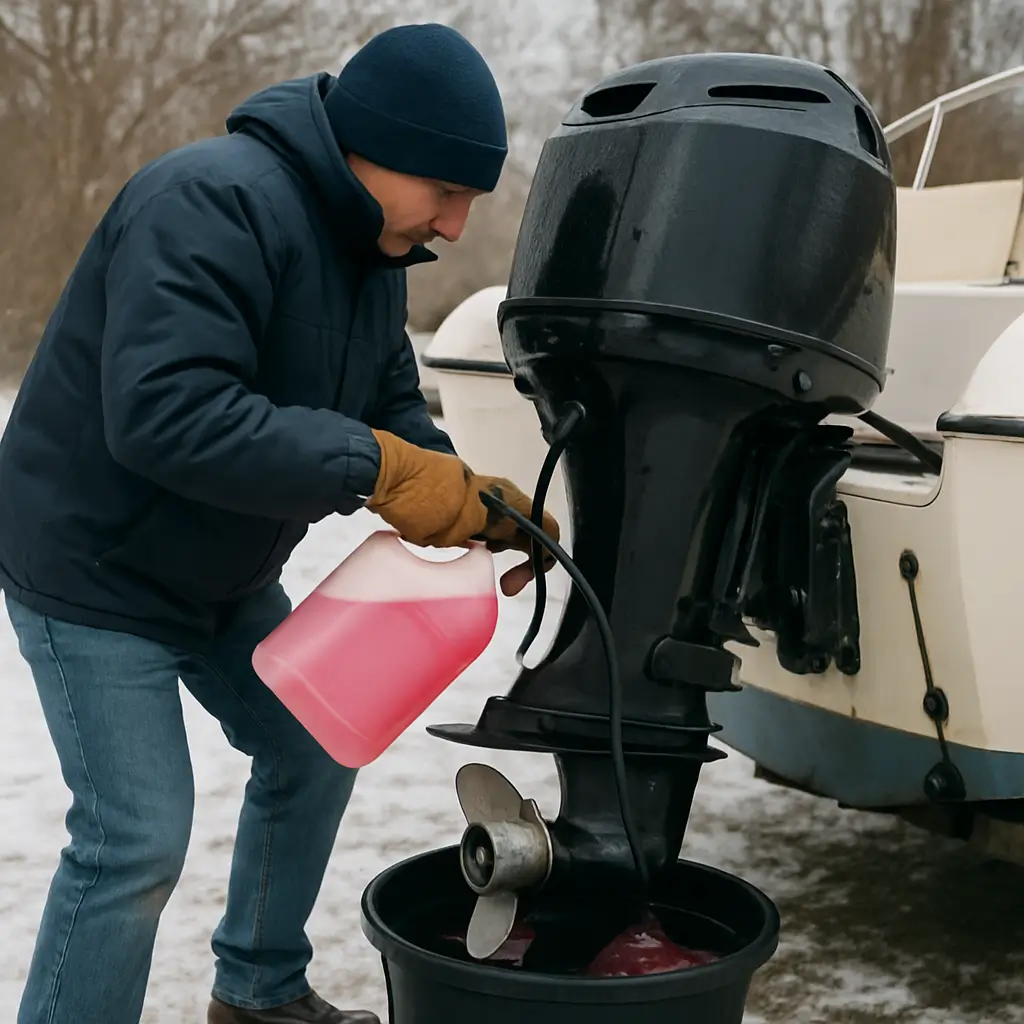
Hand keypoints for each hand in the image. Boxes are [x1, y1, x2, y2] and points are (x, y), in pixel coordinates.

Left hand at [365, 431, 559, 594]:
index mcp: (507, 501)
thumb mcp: (460, 529)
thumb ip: (492, 535)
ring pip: (506, 527)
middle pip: (528, 530)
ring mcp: (482, 494)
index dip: (540, 560)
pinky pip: (486, 521)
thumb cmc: (420, 501)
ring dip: (501, 549)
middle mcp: (501, 494)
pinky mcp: (464, 497)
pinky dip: (484, 539)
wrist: (388, 474)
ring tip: (479, 564)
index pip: (547, 530)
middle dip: (522, 558)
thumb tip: (503, 544)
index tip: (514, 582)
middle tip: (504, 584)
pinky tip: (464, 548)